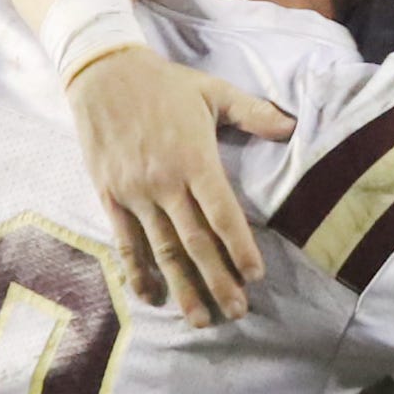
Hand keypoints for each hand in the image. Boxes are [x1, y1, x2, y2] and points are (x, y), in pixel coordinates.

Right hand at [66, 48, 294, 327]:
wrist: (102, 74)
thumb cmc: (165, 84)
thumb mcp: (214, 91)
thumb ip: (253, 112)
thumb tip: (292, 127)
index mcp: (194, 159)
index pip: (222, 213)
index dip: (239, 247)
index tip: (256, 275)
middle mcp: (164, 182)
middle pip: (194, 241)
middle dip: (217, 280)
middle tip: (236, 311)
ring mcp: (134, 193)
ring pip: (161, 250)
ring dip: (182, 286)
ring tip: (201, 319)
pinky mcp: (109, 196)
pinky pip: (125, 242)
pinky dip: (137, 272)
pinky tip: (151, 297)